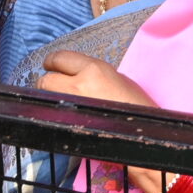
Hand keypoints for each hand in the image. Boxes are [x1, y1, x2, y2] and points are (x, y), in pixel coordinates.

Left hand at [39, 49, 170, 192]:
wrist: (146, 134)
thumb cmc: (137, 106)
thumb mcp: (117, 79)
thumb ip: (92, 74)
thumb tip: (73, 75)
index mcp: (95, 69)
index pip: (59, 58)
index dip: (53, 62)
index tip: (52, 65)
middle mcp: (80, 84)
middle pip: (45, 80)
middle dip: (49, 83)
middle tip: (56, 87)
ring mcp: (73, 106)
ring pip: (45, 98)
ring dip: (51, 99)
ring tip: (64, 103)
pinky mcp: (70, 126)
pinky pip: (53, 116)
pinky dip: (56, 115)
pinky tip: (67, 117)